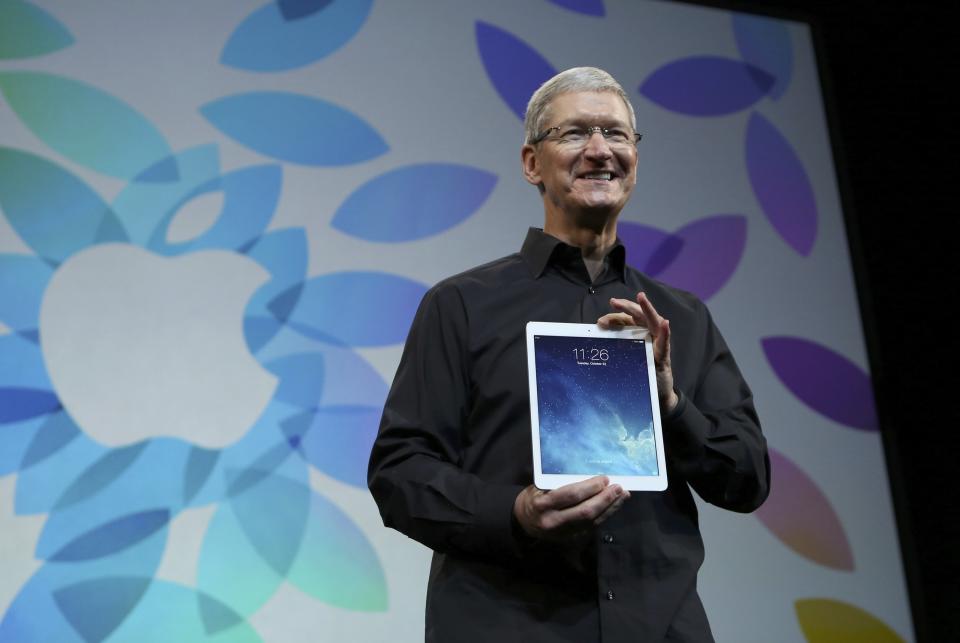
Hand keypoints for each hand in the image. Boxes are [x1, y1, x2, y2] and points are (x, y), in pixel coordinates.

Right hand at [513, 476, 629, 540]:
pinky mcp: (572, 538)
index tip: (604, 479)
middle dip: (605, 499)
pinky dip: (606, 515)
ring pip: (592, 521)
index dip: (590, 487)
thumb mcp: (539, 487)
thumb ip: (559, 484)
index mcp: (543, 505)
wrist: (524, 523)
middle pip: (585, 511)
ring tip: (622, 495)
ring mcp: (564, 532)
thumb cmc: (534, 498)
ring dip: (610, 508)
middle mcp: (554, 521)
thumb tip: (589, 476)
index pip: (571, 495)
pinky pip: (592, 526)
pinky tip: (614, 506)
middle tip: (618, 487)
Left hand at [598, 292, 677, 411]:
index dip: (614, 317)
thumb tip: (599, 330)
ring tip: (641, 298)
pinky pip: (665, 342)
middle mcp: (649, 334)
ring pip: (654, 322)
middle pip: (639, 315)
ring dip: (648, 309)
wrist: (655, 393)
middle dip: (627, 306)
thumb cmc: (640, 371)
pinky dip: (665, 333)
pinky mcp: (665, 355)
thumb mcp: (626, 355)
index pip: (626, 319)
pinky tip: (665, 324)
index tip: (600, 322)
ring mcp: (658, 343)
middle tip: (614, 302)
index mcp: (638, 332)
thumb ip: (617, 343)